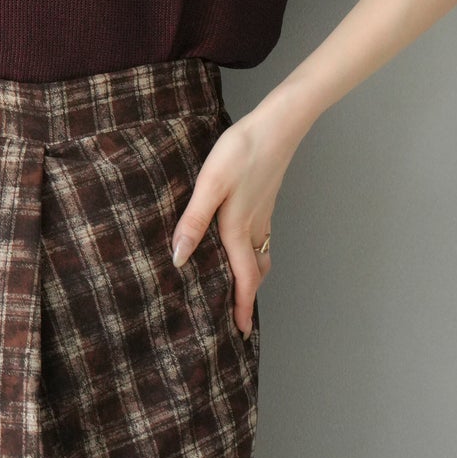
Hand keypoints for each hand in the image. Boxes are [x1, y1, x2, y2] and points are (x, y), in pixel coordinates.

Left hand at [170, 95, 306, 337]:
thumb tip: (179, 259)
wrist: (276, 124)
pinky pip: (261, 238)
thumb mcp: (210, 184)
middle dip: (248, 297)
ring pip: (260, 256)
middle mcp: (254, 227)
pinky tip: (242, 244)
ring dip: (252, 276)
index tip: (240, 333)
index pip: (243, 279)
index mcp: (238, 229)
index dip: (241, 307)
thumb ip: (194, 221)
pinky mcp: (264, 200)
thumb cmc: (241, 151)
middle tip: (239, 318)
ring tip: (241, 289)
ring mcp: (263, 213)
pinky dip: (254, 254)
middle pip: (254, 273)